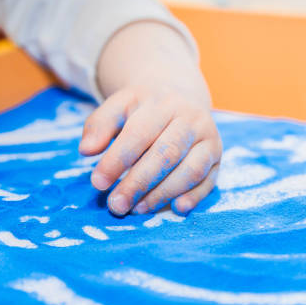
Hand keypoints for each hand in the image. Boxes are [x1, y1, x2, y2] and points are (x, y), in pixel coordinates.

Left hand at [78, 22, 221, 215]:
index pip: (139, 133)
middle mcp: (191, 118)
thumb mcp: (120, 105)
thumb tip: (87, 150)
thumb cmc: (144, 108)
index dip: (117, 160)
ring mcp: (209, 138)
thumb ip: (99, 124)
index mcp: (163, 103)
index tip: (98, 183)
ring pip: (190, 170)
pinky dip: (195, 197)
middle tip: (116, 205)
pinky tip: (176, 209)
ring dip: (163, 194)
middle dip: (139, 183)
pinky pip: (209, 180)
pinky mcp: (218, 157)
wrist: (182, 95)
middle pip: (166, 154)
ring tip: (138, 209)